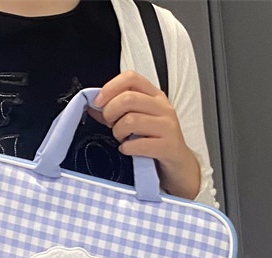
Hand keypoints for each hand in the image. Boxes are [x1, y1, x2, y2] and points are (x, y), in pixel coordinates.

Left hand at [90, 70, 200, 199]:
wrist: (179, 166)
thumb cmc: (156, 142)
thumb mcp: (138, 122)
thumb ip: (116, 113)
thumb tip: (93, 107)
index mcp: (154, 97)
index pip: (131, 78)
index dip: (110, 88)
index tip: (98, 102)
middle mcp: (162, 107)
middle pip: (128, 98)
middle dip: (110, 113)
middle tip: (110, 124)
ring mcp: (167, 126)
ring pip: (131, 120)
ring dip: (118, 132)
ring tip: (121, 139)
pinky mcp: (168, 146)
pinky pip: (139, 144)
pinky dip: (126, 148)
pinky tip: (127, 150)